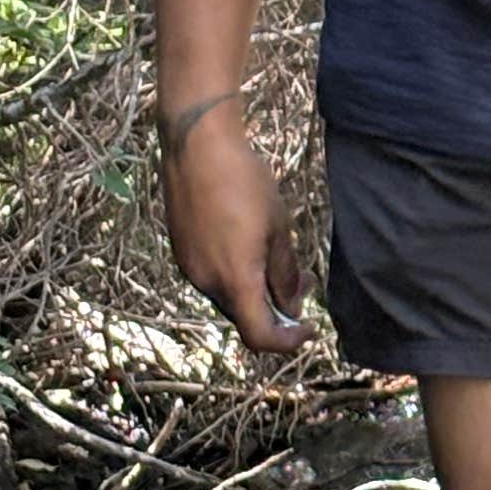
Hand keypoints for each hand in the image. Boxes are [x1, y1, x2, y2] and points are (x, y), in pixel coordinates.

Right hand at [163, 114, 309, 362]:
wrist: (196, 146)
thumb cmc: (244, 183)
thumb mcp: (279, 229)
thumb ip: (285, 274)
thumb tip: (291, 305)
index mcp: (235, 280)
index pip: (259, 337)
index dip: (287, 343)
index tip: (308, 329)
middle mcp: (207, 282)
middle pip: (245, 317)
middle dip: (277, 310)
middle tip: (306, 282)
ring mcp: (190, 268)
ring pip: (230, 297)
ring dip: (257, 291)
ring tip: (280, 259)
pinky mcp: (182, 252)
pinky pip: (213, 278)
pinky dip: (236, 276)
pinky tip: (251, 248)